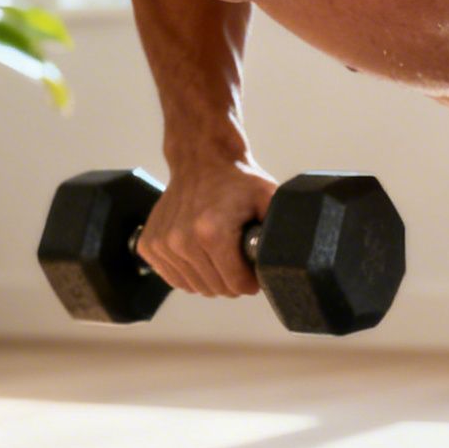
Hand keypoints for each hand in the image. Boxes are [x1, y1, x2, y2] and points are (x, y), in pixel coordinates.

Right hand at [137, 161, 276, 296]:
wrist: (201, 158)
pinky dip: (189, 272)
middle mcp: (182, 241)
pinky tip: (199, 251)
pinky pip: (174, 278)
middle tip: (238, 256)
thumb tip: (299, 252)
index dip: (251, 281)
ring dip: (210, 277)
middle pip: (217, 289)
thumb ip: (284, 225)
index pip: (237, 285)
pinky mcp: (149, 246)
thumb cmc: (237, 179)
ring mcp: (162, 245)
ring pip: (195, 287)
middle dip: (232, 279)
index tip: (254, 268)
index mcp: (212, 233)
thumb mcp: (269, 197)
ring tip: (219, 251)